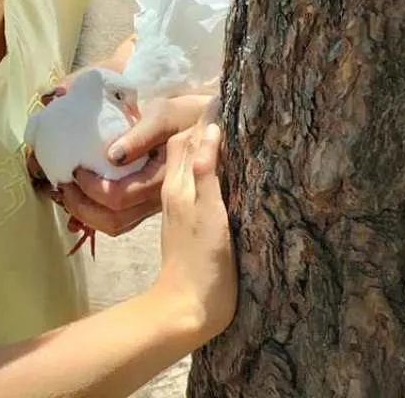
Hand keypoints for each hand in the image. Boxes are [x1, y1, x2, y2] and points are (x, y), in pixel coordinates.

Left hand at [52, 96, 214, 237]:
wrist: (214, 124)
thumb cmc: (189, 115)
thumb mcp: (166, 114)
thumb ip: (141, 135)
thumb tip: (112, 155)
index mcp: (161, 178)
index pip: (118, 196)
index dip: (91, 187)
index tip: (74, 168)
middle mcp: (158, 198)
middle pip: (113, 219)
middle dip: (82, 206)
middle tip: (62, 186)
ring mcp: (155, 203)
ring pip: (117, 224)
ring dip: (87, 213)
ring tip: (69, 193)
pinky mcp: (152, 201)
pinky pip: (123, 218)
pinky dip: (99, 213)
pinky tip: (87, 197)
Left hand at [155, 121, 236, 343]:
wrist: (187, 309)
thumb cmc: (202, 261)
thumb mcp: (209, 213)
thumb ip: (207, 171)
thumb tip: (210, 128)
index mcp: (178, 184)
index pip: (186, 137)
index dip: (202, 117)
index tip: (223, 96)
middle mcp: (176, 191)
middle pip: (184, 148)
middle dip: (200, 127)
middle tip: (227, 107)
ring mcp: (181, 208)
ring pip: (189, 165)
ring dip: (203, 147)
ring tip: (228, 132)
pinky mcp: (189, 223)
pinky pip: (195, 184)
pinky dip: (207, 170)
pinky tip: (222, 172)